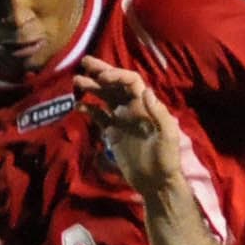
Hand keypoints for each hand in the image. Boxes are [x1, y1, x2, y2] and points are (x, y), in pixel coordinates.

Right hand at [74, 56, 184, 193]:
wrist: (156, 182)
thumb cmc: (166, 159)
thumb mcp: (168, 136)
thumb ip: (159, 114)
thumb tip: (146, 91)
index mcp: (145, 106)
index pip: (130, 81)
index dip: (117, 75)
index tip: (102, 77)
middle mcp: (132, 108)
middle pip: (115, 84)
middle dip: (101, 72)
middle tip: (85, 62)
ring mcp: (121, 120)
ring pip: (105, 98)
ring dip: (92, 88)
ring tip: (76, 80)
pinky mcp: (113, 134)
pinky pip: (99, 117)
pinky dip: (89, 109)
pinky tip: (78, 105)